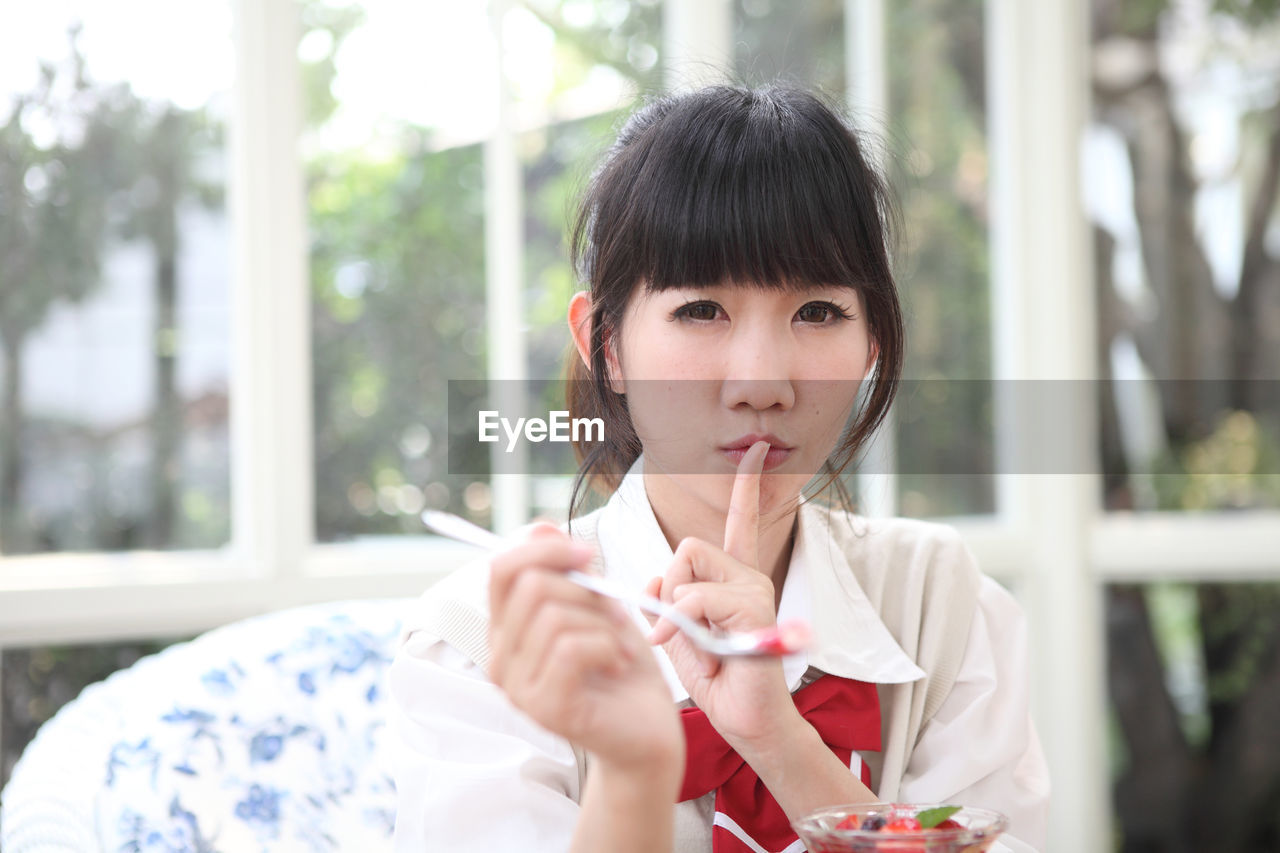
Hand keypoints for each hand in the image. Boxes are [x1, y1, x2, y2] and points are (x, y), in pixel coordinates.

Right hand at [488, 524, 683, 779]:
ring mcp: (519, 688)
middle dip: (585, 590)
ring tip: (619, 646)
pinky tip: (617, 665)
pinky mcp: (545, 708)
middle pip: (530, 586)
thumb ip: (569, 574)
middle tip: (616, 615)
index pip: (502, 569)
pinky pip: (570, 649)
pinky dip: (607, 646)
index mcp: (507, 632)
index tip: (587, 554)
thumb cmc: (624, 669)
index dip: (545, 549)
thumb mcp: (599, 609)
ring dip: (602, 623)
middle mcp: (501, 660)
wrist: (649, 732)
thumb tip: (540, 526)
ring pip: (553, 616)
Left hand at [645, 442, 801, 749]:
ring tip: (696, 646)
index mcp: (733, 578)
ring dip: (676, 611)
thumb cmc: (720, 681)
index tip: (759, 449)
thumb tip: (654, 577)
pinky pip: (697, 598)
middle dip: (669, 586)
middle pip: (688, 547)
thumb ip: (665, 602)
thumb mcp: (680, 637)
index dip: (746, 486)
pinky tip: (698, 650)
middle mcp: (748, 576)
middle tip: (679, 627)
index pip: (740, 521)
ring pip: (688, 568)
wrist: (748, 722)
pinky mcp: (753, 610)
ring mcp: (754, 590)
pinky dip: (683, 624)